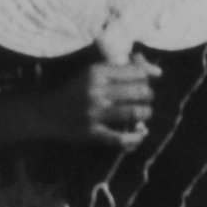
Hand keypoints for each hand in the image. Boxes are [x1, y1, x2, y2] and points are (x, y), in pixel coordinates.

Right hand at [0, 58, 159, 149]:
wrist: (47, 112)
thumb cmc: (78, 90)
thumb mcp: (96, 72)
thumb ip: (126, 68)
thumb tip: (159, 72)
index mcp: (97, 72)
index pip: (137, 72)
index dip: (146, 78)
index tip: (143, 83)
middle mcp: (95, 90)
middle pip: (140, 91)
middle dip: (148, 96)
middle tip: (145, 100)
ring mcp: (93, 112)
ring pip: (135, 112)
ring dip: (145, 113)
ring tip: (144, 113)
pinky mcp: (91, 132)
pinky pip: (120, 138)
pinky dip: (134, 139)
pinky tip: (138, 136)